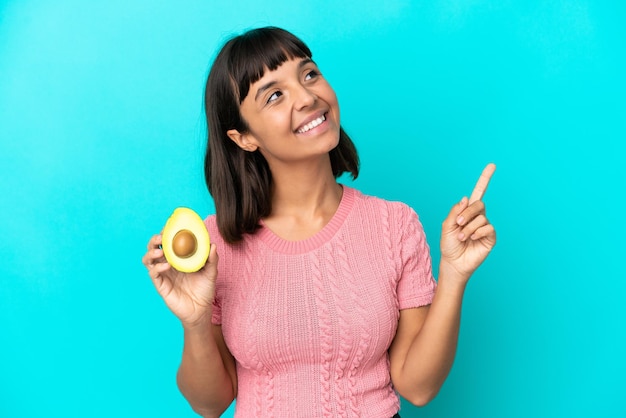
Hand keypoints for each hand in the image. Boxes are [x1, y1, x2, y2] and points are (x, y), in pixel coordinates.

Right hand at [142, 234, 217, 327]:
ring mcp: (163, 275)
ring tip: (160, 251)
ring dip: (151, 253)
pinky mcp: (161, 286)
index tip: (170, 226)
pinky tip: (167, 266)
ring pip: (148, 260)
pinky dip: (157, 268)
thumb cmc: (205, 290)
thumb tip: (213, 245)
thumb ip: (212, 259)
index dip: (166, 233)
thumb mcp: (211, 273)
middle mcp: (168, 264)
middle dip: (154, 240)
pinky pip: (153, 274)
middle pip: (154, 248)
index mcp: (178, 258)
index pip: (168, 242)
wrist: (201, 310)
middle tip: (161, 237)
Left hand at [440, 163, 496, 281]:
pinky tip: (472, 239)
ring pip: (481, 217)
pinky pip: (487, 227)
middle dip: (467, 212)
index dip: (485, 179)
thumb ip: (455, 211)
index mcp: (467, 211)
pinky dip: (477, 232)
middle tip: (458, 223)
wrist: (453, 262)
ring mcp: (485, 226)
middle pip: (478, 204)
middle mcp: (478, 216)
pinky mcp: (490, 237)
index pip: (478, 192)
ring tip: (461, 237)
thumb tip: (467, 198)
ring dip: (468, 228)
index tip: (492, 165)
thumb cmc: (449, 244)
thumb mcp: (446, 225)